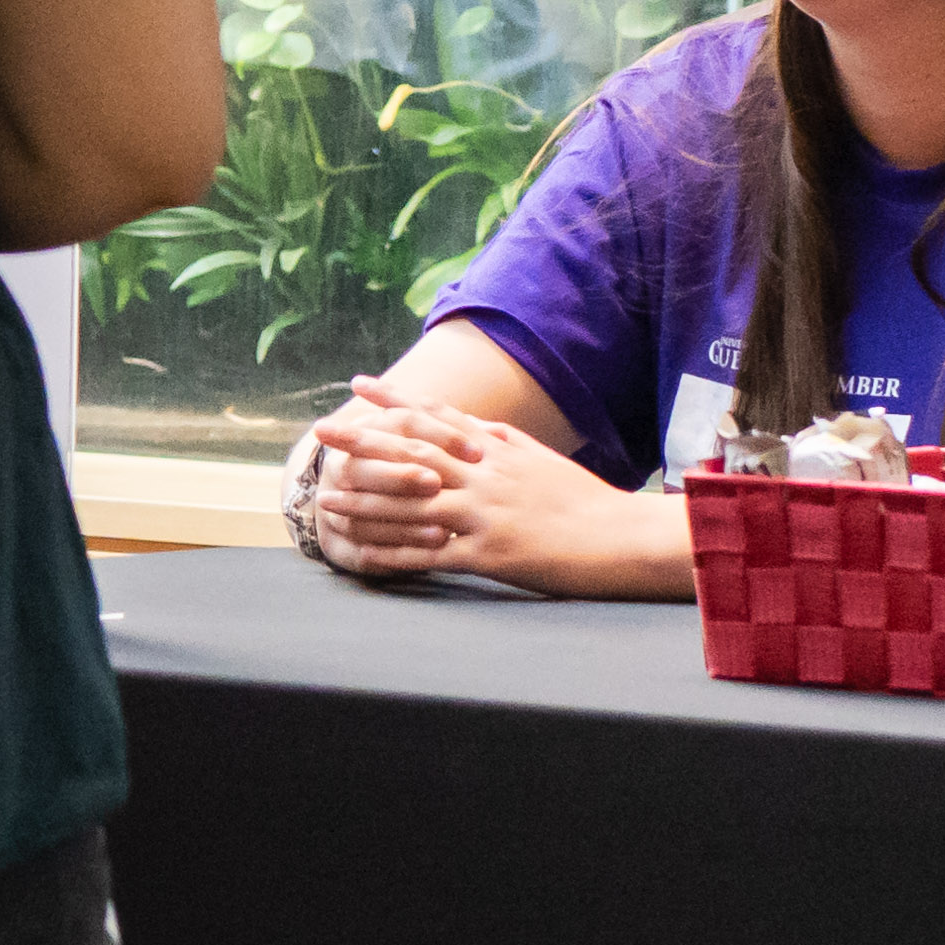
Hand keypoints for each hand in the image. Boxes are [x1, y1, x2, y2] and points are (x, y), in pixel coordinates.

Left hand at [284, 381, 640, 589]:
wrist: (622, 537)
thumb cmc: (585, 500)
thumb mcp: (540, 459)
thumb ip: (501, 442)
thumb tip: (469, 426)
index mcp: (497, 450)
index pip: (437, 418)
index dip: (395, 401)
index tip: (359, 386)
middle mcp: (485, 475)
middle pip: (413, 454)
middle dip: (364, 442)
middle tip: (322, 432)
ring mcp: (485, 514)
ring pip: (412, 505)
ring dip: (366, 503)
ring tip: (326, 500)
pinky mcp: (490, 555)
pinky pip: (431, 555)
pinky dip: (394, 556)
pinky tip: (364, 558)